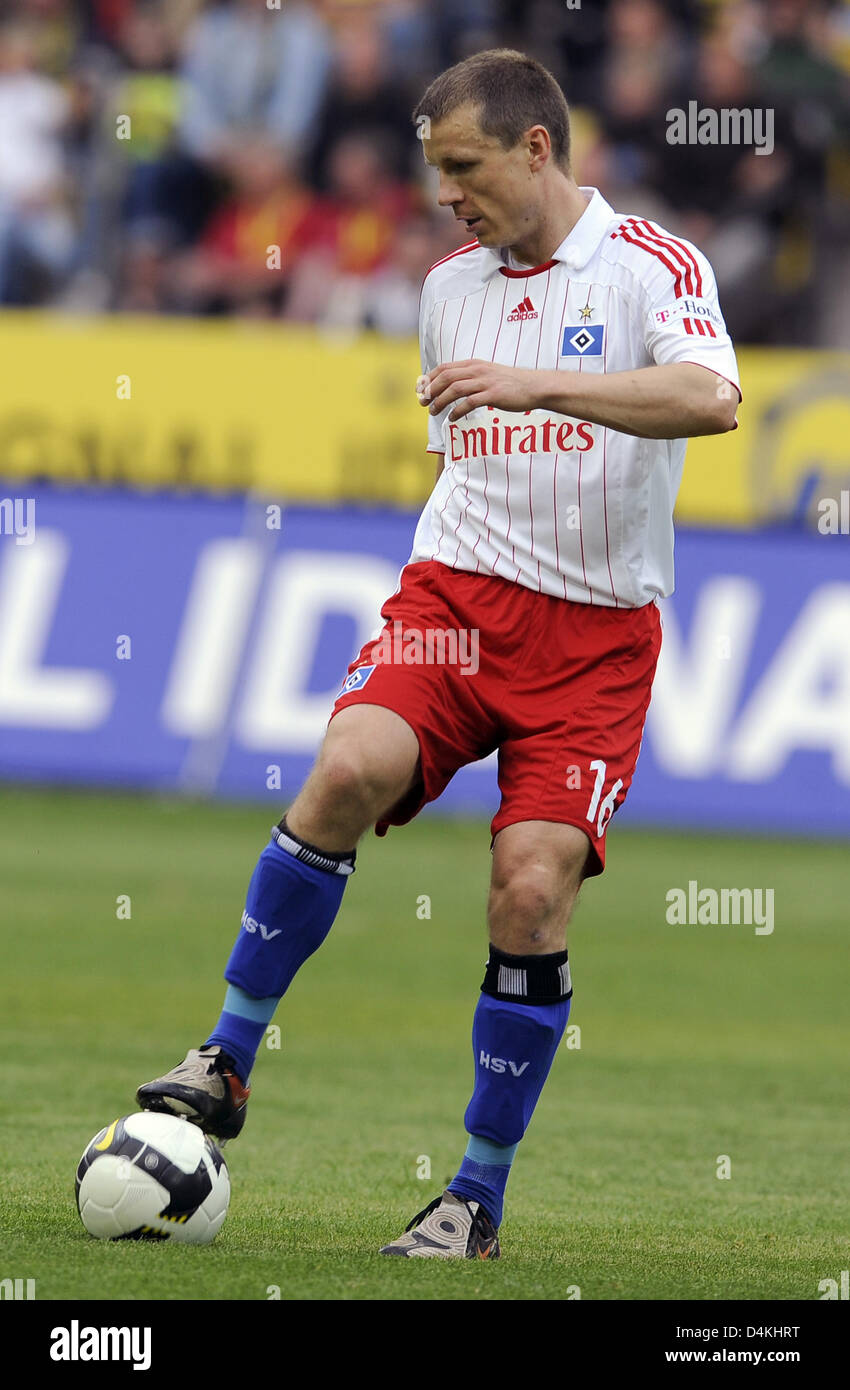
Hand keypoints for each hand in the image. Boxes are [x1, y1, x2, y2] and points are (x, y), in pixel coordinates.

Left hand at [417, 360, 541, 421]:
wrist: (534, 386)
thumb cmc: (511, 383)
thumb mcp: (488, 374)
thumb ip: (471, 377)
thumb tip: (453, 386)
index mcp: (474, 364)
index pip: (444, 368)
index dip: (429, 378)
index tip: (421, 390)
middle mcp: (477, 370)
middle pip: (446, 377)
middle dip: (430, 390)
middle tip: (423, 403)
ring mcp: (485, 382)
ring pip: (455, 389)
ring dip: (440, 401)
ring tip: (433, 411)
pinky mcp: (493, 395)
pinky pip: (469, 402)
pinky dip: (457, 411)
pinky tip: (452, 418)